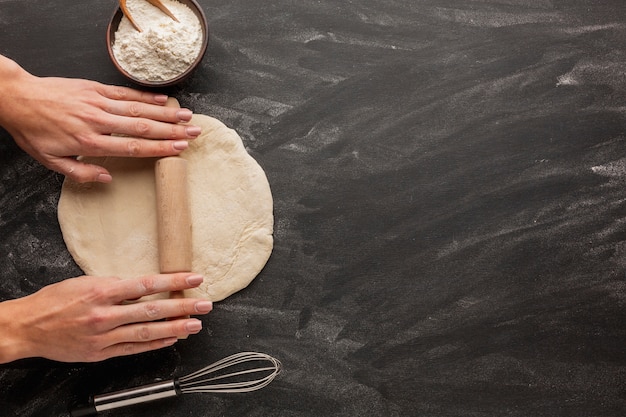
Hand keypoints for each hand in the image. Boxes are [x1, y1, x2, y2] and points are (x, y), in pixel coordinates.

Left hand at [0, 55, 200, 182]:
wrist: (17, 97)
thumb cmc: (34, 131)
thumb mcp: (50, 161)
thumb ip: (81, 172)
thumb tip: (107, 178)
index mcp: (89, 142)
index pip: (132, 146)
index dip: (158, 148)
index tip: (179, 149)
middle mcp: (97, 121)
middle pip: (142, 126)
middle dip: (171, 130)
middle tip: (194, 133)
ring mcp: (97, 102)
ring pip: (137, 108)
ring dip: (165, 112)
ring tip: (187, 116)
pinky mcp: (94, 88)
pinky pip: (124, 92)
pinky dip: (145, 96)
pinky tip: (163, 99)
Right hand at [0, 273, 212, 362]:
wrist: (28, 327)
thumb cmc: (56, 300)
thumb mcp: (86, 282)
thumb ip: (117, 286)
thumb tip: (146, 286)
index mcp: (102, 291)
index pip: (147, 284)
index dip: (174, 281)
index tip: (195, 278)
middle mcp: (105, 314)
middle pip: (152, 310)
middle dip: (183, 307)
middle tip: (205, 305)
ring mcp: (103, 336)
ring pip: (146, 332)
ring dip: (175, 328)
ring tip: (195, 325)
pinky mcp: (100, 353)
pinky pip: (133, 349)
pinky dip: (155, 344)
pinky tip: (171, 339)